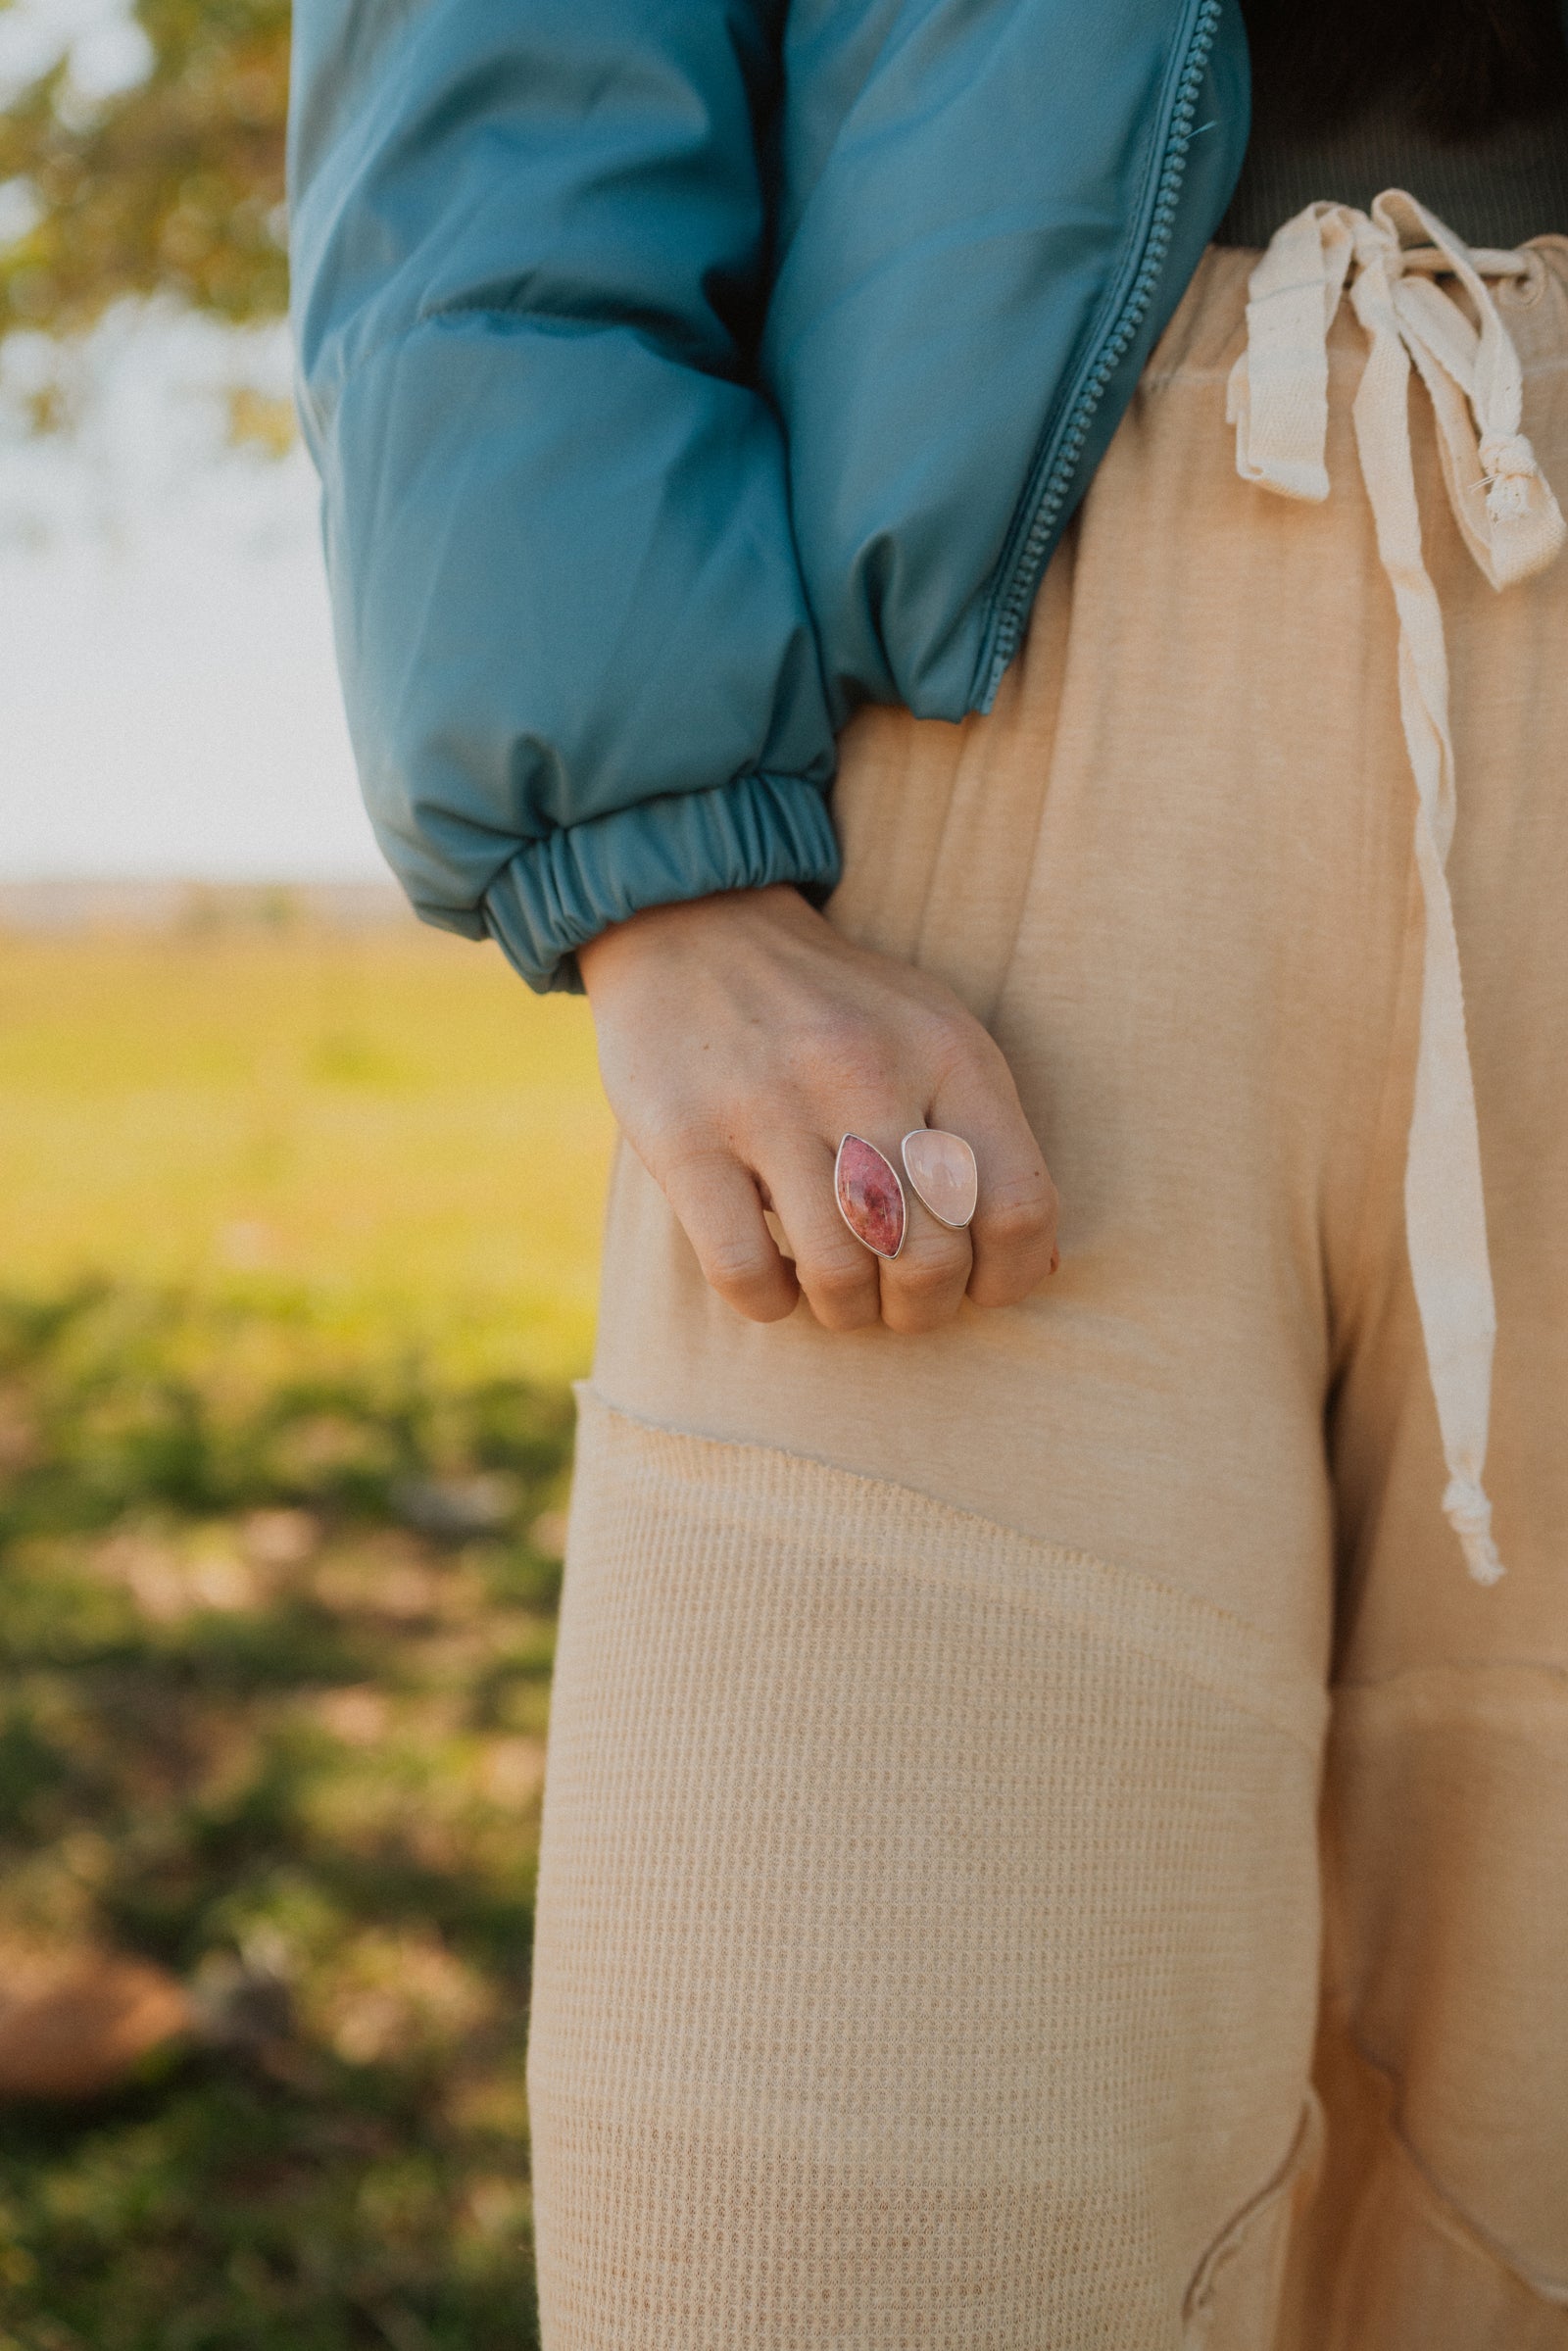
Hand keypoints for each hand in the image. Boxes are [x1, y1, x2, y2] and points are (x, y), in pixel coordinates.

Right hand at [577, 885, 1058, 1332]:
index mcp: (947, 1050)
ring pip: (839, 1276)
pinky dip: (767, 1301)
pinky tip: (770, 1279)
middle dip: (921, 1308)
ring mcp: (769, 1104)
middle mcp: (866, 1072)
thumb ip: (983, 1136)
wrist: (693, 924)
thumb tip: (1035, 1263)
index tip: (977, 1288)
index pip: (1019, 1206)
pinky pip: (744, 1271)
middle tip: (896, 1300)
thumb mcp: (929, 1036)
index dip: (1008, 1278)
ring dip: (845, 1312)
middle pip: (931, 1257)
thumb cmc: (830, 1010)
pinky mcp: (684, 1137)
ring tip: (836, 1293)